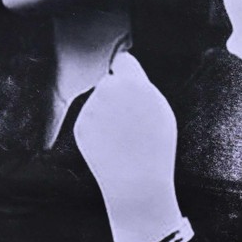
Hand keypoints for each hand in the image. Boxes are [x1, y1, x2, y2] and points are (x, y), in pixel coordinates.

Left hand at [73, 49, 181, 241]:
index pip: (122, 61)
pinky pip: (89, 120)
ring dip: (106, 112)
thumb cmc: (155, 146)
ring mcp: (91, 108)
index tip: (127, 79)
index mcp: (133, 83)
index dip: (125, 71)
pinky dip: (97, 129)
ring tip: (122, 136)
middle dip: (116, 94)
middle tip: (129, 119)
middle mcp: (108, 90)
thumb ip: (142, 87)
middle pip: (109, 82)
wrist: (136, 181)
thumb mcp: (160, 109)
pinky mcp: (80, 125)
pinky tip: (110, 144)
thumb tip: (126, 72)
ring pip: (98, 102)